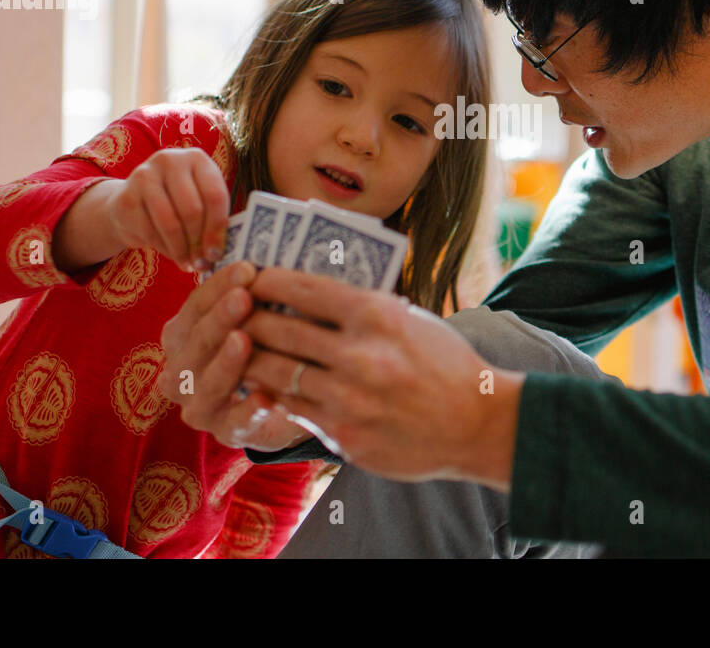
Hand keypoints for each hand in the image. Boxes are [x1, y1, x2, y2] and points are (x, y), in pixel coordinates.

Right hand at [106, 146, 229, 272]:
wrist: (133, 202)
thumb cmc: (177, 203)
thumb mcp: (201, 201)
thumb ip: (214, 219)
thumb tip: (218, 253)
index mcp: (197, 158)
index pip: (214, 195)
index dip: (218, 229)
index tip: (217, 254)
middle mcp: (170, 160)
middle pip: (192, 209)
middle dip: (198, 242)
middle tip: (202, 263)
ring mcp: (144, 176)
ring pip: (170, 223)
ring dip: (181, 250)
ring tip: (188, 263)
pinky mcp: (125, 197)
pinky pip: (149, 232)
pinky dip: (163, 249)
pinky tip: (171, 254)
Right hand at [159, 261, 311, 452]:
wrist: (282, 401)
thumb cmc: (265, 346)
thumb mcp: (254, 317)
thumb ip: (250, 293)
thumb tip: (265, 260)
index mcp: (180, 336)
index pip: (194, 306)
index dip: (217, 287)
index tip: (247, 268)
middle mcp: (179, 371)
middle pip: (194, 343)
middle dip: (218, 318)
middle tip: (244, 297)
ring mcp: (199, 406)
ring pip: (204, 385)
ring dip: (224, 362)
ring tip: (244, 341)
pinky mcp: (226, 434)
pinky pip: (234, 424)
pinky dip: (247, 411)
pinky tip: (263, 397)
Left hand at [239, 267, 523, 486]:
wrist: (477, 422)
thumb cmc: (445, 363)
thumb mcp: (409, 318)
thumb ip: (362, 307)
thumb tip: (308, 290)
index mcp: (376, 315)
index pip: (303, 288)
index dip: (267, 280)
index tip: (251, 275)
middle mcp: (359, 354)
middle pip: (278, 329)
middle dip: (247, 318)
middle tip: (232, 311)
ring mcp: (348, 399)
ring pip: (276, 372)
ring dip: (250, 357)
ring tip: (238, 347)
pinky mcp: (344, 434)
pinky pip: (293, 408)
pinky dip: (273, 393)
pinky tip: (264, 383)